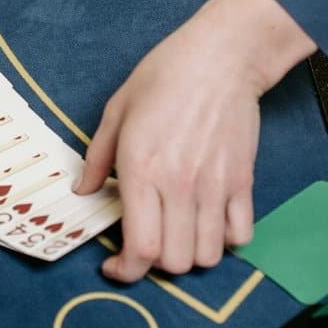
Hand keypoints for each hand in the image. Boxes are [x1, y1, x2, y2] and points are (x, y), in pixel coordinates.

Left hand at [73, 0, 315, 281]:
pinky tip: (210, 222)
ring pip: (208, 255)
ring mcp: (215, 186)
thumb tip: (84, 191)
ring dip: (190, 254)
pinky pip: (241, 234)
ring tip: (178, 234)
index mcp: (141, 169)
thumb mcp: (117, 109)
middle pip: (174, 262)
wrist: (222, 56)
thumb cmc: (165, 75)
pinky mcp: (243, 180)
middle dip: (155, 264)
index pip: (140, 248)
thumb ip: (97, 156)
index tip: (116, 267)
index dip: (126, 271)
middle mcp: (180, 185)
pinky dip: (226, 239)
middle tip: (147, 243)